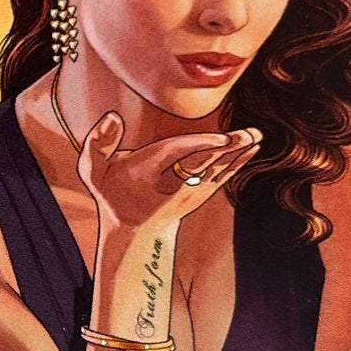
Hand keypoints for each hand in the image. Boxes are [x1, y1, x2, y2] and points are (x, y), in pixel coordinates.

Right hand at [77, 114, 260, 236]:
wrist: (133, 233)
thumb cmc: (113, 196)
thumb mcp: (93, 173)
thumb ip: (96, 143)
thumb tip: (113, 117)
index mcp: (147, 171)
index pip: (174, 153)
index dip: (197, 145)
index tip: (221, 137)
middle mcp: (172, 184)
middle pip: (203, 162)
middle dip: (226, 149)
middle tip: (249, 134)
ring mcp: (190, 192)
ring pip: (217, 169)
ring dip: (238, 153)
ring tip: (256, 136)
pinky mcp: (200, 195)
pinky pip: (223, 176)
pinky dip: (238, 163)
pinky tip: (252, 149)